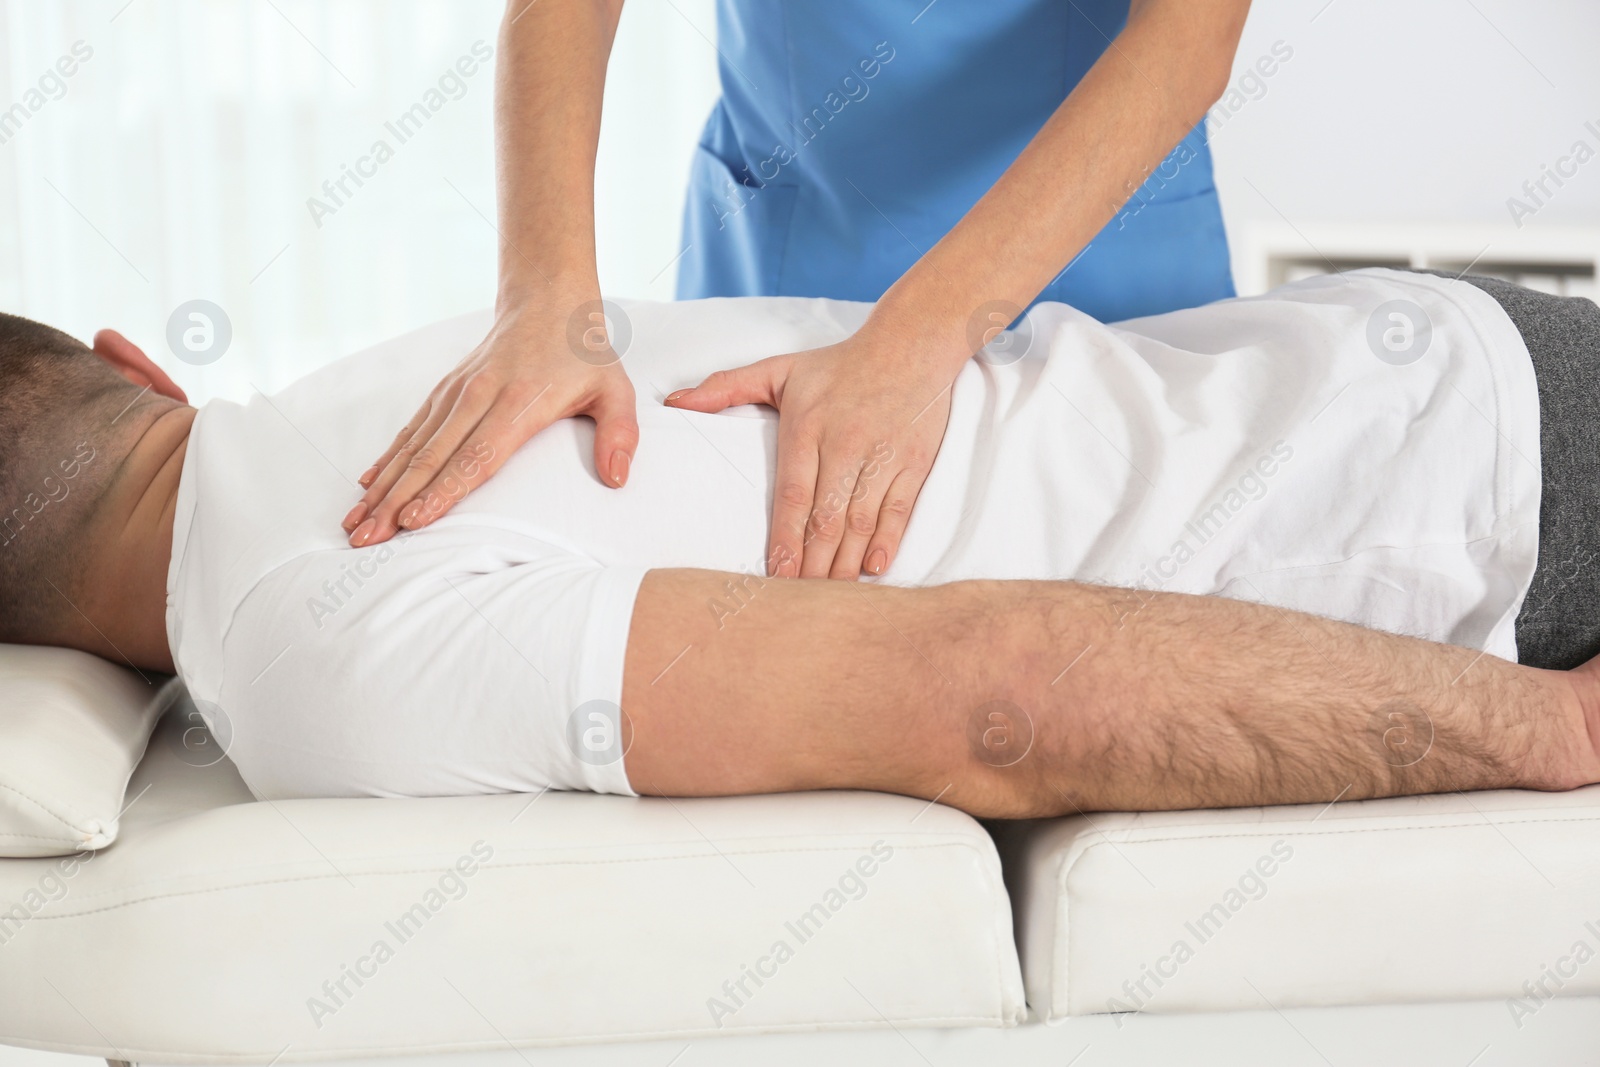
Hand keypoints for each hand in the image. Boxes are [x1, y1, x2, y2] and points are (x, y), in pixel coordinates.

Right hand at [343, 297, 637, 545]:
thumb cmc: (584, 356)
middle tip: (368, 538)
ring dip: (383, 487)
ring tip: (356, 523)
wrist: (548, 301)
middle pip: (432, 458)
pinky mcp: (445, 390)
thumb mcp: (615, 391)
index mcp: (519, 402)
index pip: (476, 456)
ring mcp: (456, 392)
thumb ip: (619, 435)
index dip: (444, 491)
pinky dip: (388, 459)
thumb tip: (618, 479)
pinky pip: (411, 430)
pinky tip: (367, 486)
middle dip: (397, 502)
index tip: (415, 520)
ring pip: (414, 447)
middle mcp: (479, 397)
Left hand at [665, 329, 954, 579]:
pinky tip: (874, 568)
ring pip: (861, 520)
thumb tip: (675, 400)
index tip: (776, 574)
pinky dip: (887, 541)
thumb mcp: (780, 370)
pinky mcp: (913, 462)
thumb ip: (725, 387)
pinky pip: (899, 509)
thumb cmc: (840, 364)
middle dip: (813, 564)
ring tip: (832, 596)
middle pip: (827, 517)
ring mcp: (882, 456)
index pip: (794, 494)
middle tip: (799, 602)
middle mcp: (845, 444)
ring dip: (846, 562)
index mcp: (808, 427)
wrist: (912, 343)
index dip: (785, 538)